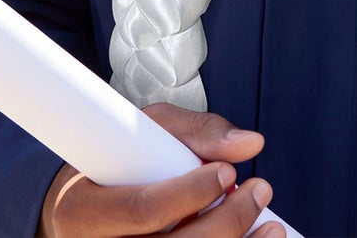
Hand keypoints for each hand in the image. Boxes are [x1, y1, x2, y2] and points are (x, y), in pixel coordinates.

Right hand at [38, 104, 282, 236]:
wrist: (86, 208)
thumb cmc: (119, 163)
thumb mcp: (146, 130)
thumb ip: (198, 131)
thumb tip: (249, 144)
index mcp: (85, 210)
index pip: (142, 211)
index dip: (189, 194)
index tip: (227, 173)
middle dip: (228, 221)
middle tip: (260, 189)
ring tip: (271, 226)